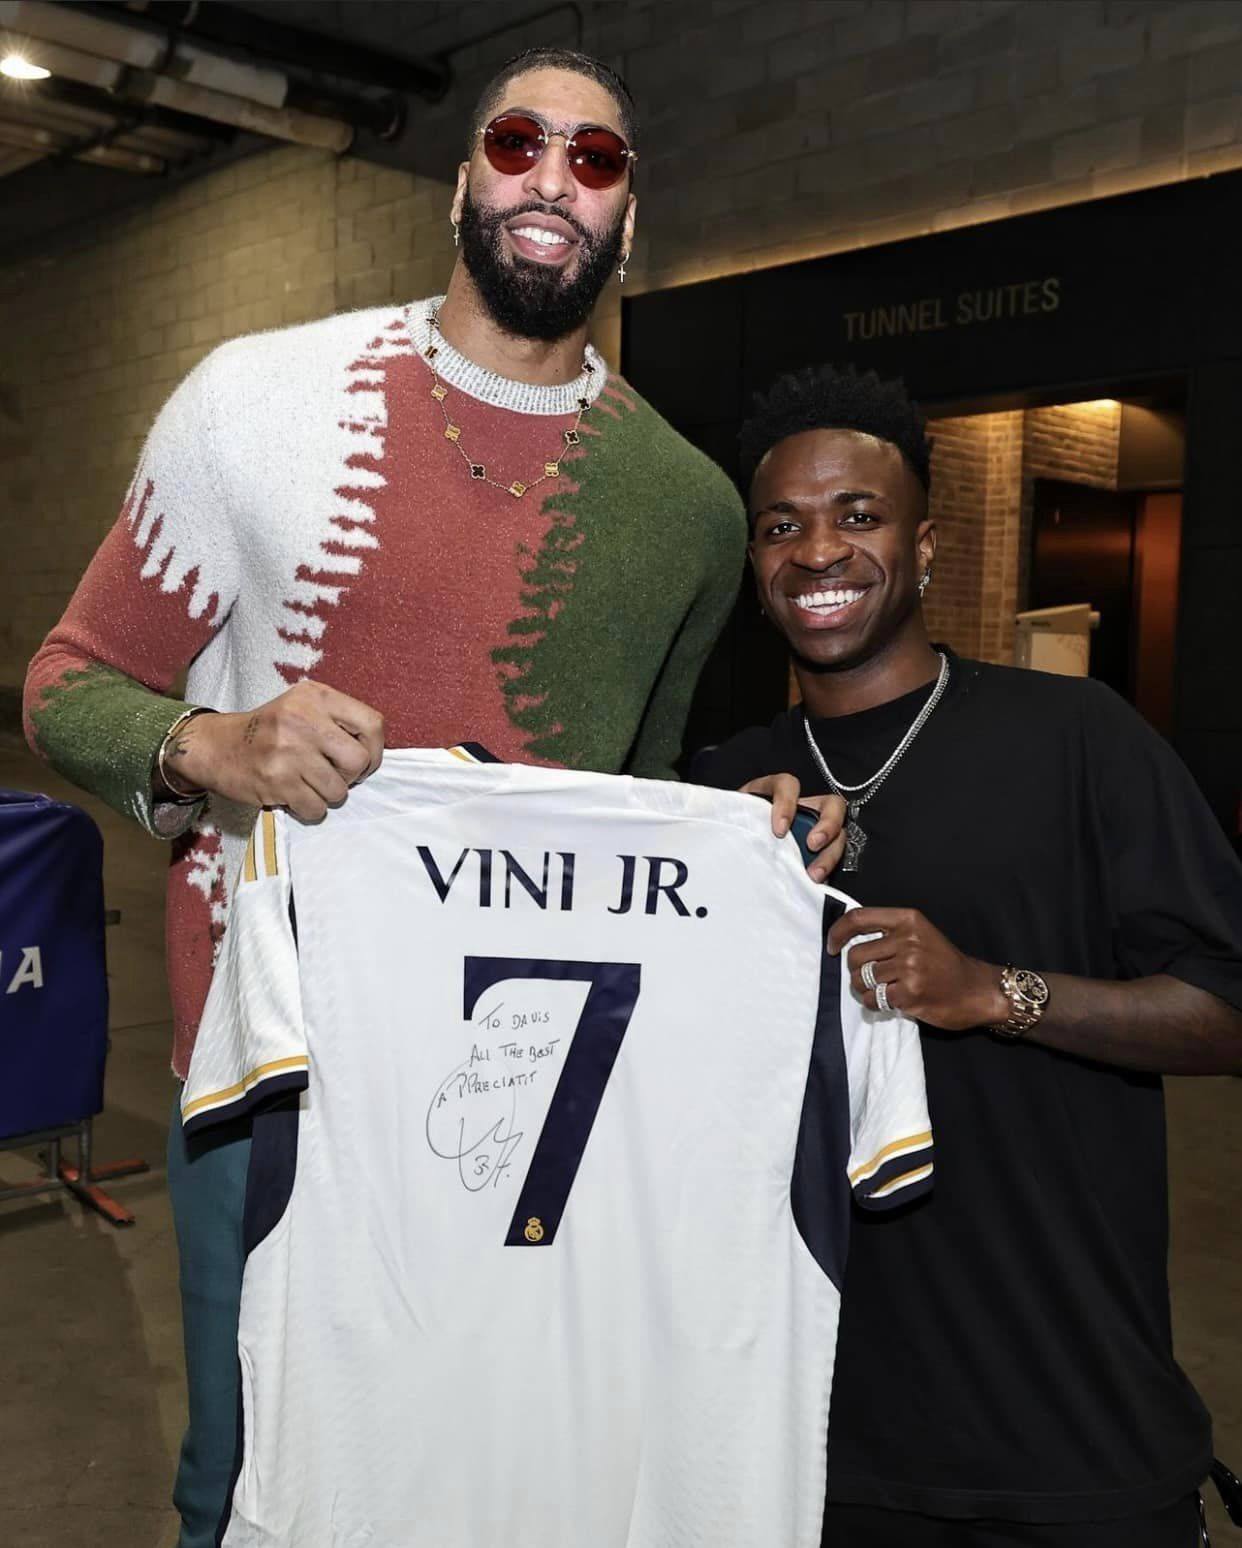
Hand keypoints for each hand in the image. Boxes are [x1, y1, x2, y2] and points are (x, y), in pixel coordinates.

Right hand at [162, 680, 383, 823]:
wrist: (217, 746)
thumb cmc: (270, 730)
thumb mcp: (303, 707)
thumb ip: (337, 721)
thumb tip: (374, 754)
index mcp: (316, 696)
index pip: (373, 724)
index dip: (375, 749)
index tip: (362, 760)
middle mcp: (303, 719)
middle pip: (359, 761)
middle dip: (352, 777)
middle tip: (335, 775)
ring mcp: (289, 751)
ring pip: (339, 790)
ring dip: (328, 794)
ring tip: (309, 783)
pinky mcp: (276, 780)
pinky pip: (316, 808)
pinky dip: (311, 808)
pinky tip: (295, 794)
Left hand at [739, 774, 846, 881]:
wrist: (737, 849)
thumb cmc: (739, 827)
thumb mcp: (738, 818)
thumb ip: (741, 819)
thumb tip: (738, 833)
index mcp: (779, 793)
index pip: (788, 786)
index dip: (787, 803)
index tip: (778, 829)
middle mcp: (805, 808)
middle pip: (832, 806)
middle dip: (827, 825)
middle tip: (812, 845)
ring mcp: (817, 830)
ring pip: (839, 834)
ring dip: (830, 854)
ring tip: (814, 874)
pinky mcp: (821, 854)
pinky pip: (834, 859)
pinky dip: (828, 871)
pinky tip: (814, 883)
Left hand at [826, 906, 1008, 1029]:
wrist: (977, 990)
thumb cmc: (944, 963)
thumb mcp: (920, 934)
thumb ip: (888, 932)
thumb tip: (846, 939)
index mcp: (908, 919)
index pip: (858, 918)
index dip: (837, 933)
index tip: (831, 946)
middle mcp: (908, 940)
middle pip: (855, 955)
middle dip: (856, 971)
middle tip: (872, 978)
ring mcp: (909, 967)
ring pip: (861, 979)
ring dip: (865, 989)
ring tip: (883, 990)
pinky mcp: (910, 993)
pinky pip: (873, 999)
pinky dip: (875, 1004)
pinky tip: (890, 1001)